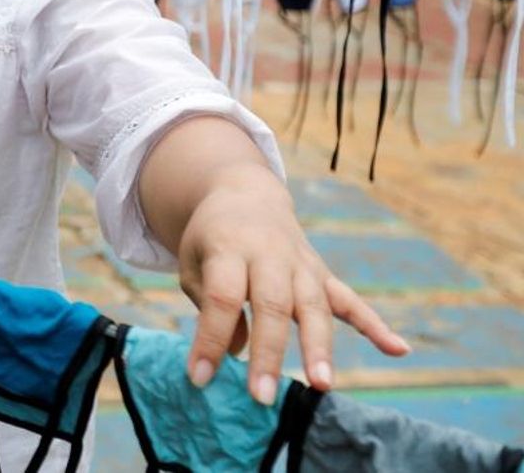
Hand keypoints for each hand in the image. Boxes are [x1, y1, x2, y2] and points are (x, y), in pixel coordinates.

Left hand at [176, 174, 409, 402]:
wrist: (245, 196)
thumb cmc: (211, 239)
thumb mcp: (194, 264)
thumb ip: (209, 306)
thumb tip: (236, 351)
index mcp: (229, 248)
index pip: (222, 297)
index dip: (210, 339)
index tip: (199, 377)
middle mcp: (270, 254)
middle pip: (273, 305)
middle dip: (269, 353)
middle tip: (262, 396)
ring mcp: (302, 264)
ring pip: (315, 307)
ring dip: (319, 348)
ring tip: (322, 385)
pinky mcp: (323, 274)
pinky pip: (351, 301)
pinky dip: (375, 325)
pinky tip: (399, 350)